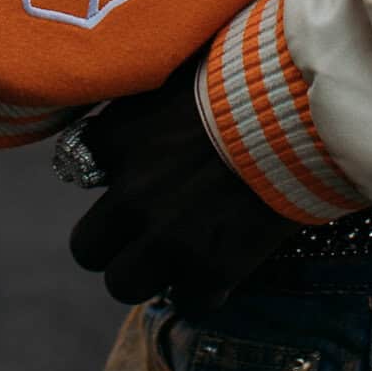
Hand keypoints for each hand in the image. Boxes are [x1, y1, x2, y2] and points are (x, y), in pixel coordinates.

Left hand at [68, 54, 297, 312]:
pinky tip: (217, 259)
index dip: (102, 170)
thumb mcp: (175, 72)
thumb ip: (144, 100)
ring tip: (175, 249)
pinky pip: (189, 299)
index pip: (75, 164)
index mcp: (117, 139)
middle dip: (109, 241)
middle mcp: (130, 196)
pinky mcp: (212, 269)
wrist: (296, 113)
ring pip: (124, 284)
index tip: (123, 169)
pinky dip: (201, 286)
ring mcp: (168, 239)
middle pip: (86, 248)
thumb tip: (132, 101)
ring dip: (146, 270)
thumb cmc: (240, 76)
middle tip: (139, 228)